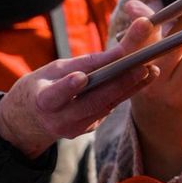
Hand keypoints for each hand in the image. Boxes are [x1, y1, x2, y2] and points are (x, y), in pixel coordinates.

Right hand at [0, 21, 160, 158]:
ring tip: (151, 70)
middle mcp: (60, 119)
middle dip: (118, 84)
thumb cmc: (44, 86)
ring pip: (106, 106)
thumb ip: (83, 63)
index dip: (68, 87)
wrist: (30, 120)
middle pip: (92, 102)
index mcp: (43, 101)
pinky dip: (125, 93)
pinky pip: (109, 109)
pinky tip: (143, 79)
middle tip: (141, 66)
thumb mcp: (54, 70)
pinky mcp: (89, 129)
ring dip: (130, 88)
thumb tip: (115, 52)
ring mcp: (76, 128)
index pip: (55, 96)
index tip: (81, 77)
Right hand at [121, 0, 181, 180]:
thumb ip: (142, 35)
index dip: (146, 26)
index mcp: (133, 70)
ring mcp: (174, 94)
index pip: (140, 42)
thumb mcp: (138, 66)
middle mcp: (152, 83)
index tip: (157, 8)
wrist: (158, 134)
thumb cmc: (150, 88)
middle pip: (174, 44)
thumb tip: (134, 5)